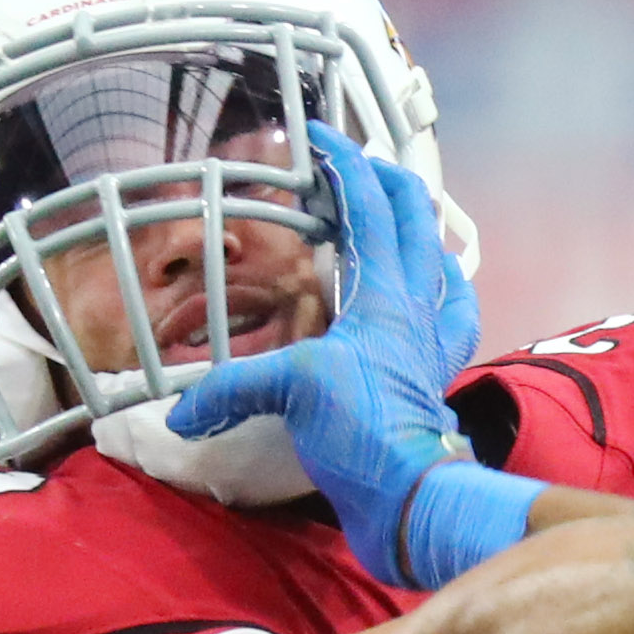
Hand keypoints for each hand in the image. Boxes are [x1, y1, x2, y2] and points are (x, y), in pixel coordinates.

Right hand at [164, 129, 483, 581]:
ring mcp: (433, 339)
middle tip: (360, 162)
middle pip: (417, 220)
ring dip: (421, 229)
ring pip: (442, 261)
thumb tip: (182, 410)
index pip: (371, 208)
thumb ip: (230, 388)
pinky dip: (444, 291)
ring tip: (400, 214)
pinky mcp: (434, 373)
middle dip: (390, 181)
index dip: (346, 165)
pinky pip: (451, 316)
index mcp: (386, 294)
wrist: (410, 496)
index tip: (320, 137)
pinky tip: (434, 293)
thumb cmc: (363, 434)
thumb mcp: (288, 393)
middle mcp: (418, 307)